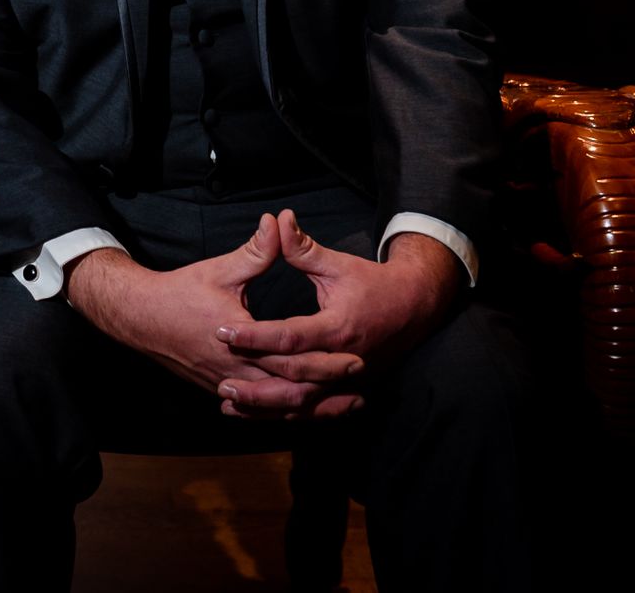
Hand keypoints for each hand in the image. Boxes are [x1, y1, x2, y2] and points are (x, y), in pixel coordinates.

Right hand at [64, 216, 363, 418]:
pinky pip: (259, 411)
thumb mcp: (221, 269)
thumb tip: (279, 222)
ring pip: (276, 409)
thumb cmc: (181, 292)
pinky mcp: (221, 389)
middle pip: (289, 392)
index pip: (290, 359)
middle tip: (361, 387)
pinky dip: (286, 413)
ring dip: (311, 410)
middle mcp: (235, 371)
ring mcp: (227, 385)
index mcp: (239, 341)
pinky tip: (306, 411)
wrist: (141, 318)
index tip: (356, 358)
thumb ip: (256, 251)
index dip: (324, 362)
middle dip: (327, 391)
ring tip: (345, 407)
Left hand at [219, 214, 463, 397]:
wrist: (414, 307)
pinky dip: (285, 414)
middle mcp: (343, 360)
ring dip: (266, 407)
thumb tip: (279, 220)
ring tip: (228, 403)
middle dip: (256, 383)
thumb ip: (304, 248)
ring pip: (302, 403)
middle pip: (294, 380)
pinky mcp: (348, 389)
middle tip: (220, 380)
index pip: (289, 337)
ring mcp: (348, 380)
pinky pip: (314, 409)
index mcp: (338, 327)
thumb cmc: (373, 283)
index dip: (255, 335)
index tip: (223, 330)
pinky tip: (257, 414)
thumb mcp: (338, 263)